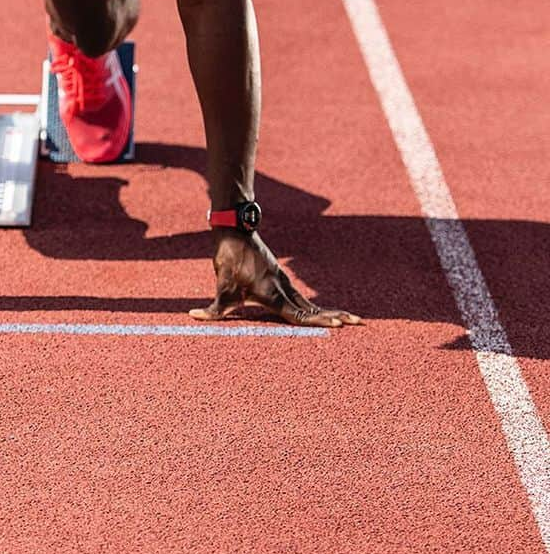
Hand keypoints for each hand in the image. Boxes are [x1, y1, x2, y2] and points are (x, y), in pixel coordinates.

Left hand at [191, 231, 361, 328]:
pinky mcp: (280, 278)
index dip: (318, 321)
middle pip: (313, 308)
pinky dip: (316, 306)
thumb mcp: (221, 281)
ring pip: (310, 302)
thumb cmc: (229, 256)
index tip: (339, 325)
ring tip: (350, 320)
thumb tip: (194, 316)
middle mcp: (282, 288)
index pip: (299, 313)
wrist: (235, 228)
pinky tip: (323, 312)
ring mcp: (283, 282)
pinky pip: (302, 296)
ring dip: (330, 311)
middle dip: (336, 316)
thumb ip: (214, 305)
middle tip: (360, 323)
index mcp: (272, 293)